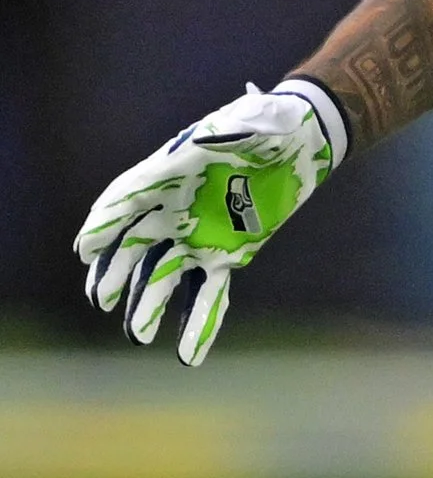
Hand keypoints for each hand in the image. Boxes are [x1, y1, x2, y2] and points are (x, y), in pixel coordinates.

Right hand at [74, 81, 344, 364]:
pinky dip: (198, 323)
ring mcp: (196, 237)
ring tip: (140, 335)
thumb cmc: (267, 124)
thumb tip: (206, 142)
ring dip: (149, 306)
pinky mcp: (227, 255)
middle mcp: (171, 212)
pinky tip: (188, 356)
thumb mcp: (252, 121)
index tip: (88, 247)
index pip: (127, 199)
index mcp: (168, 174)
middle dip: (114, 273)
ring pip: (162, 277)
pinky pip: (208, 293)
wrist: (300, 141)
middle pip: (133, 246)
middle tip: (100, 298)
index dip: (106, 223)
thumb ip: (230, 133)